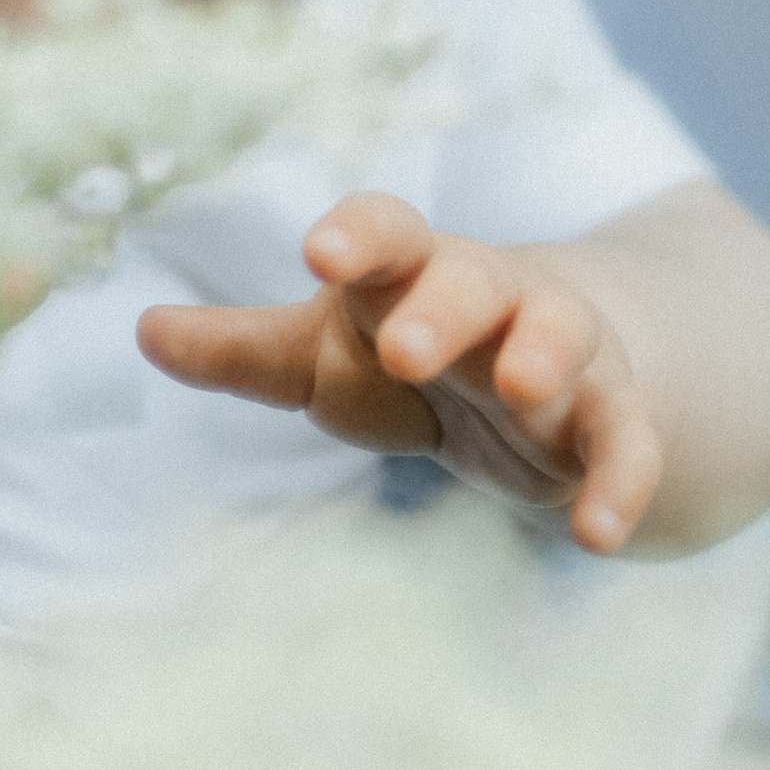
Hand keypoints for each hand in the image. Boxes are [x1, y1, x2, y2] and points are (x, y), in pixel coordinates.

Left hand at [139, 188, 664, 550]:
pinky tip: (599, 535)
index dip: (357, 237)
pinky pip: (626, 441)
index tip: (316, 253)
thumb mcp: (328, 354)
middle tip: (401, 345)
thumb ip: (245, 348)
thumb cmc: (409, 351)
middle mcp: (491, 297)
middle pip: (473, 279)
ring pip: (563, 337)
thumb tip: (144, 330)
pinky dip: (619, 481)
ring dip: (545, 355)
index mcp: (411, 271)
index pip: (387, 234)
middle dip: (441, 306)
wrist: (549, 372)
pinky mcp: (610, 419)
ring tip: (522, 385)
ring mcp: (559, 355)